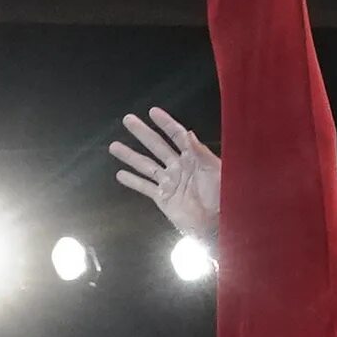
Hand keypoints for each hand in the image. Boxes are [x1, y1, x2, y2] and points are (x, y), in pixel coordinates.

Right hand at [111, 108, 220, 239]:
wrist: (217, 225)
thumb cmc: (222, 197)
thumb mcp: (215, 172)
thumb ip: (200, 152)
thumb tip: (188, 132)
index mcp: (193, 158)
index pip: (177, 136)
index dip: (165, 123)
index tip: (152, 111)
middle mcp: (179, 166)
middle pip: (157, 146)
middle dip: (142, 133)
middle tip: (127, 119)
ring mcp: (169, 182)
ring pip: (146, 165)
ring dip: (130, 155)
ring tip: (114, 146)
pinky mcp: (163, 198)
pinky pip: (145, 187)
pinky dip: (133, 181)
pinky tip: (120, 174)